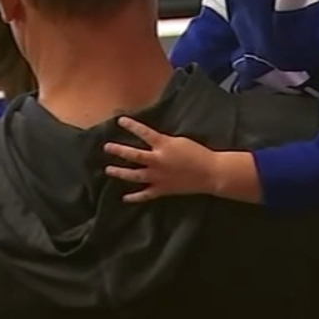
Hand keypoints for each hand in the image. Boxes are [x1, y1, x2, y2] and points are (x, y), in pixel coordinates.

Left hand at [104, 117, 219, 202]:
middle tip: (107, 147)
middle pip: (133, 155)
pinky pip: (145, 194)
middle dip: (119, 150)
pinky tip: (125, 198)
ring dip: (120, 173)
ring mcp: (158, 177)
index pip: (143, 133)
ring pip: (134, 175)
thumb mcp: (180, 141)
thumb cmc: (199, 154)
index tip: (120, 121)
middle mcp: (157, 160)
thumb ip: (164, 142)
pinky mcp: (162, 189)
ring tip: (108, 170)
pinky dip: (134, 197)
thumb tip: (153, 143)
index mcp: (163, 145)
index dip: (131, 126)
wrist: (210, 173)